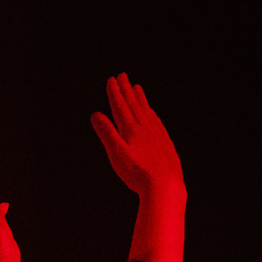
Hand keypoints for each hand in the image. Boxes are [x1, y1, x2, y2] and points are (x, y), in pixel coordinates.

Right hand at [91, 73, 183, 199]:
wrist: (166, 186)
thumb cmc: (138, 173)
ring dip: (140, 99)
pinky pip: (157, 122)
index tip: (111, 80)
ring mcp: (157, 135)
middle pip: (134, 105)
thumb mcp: (117, 154)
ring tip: (137, 88)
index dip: (115, 93)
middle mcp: (145, 128)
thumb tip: (95, 114)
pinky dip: (152, 114)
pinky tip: (152, 113)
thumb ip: (106, 133)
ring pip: (147, 112)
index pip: (120, 107)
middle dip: (126, 90)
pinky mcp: (165, 144)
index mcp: (131, 130)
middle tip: (122, 76)